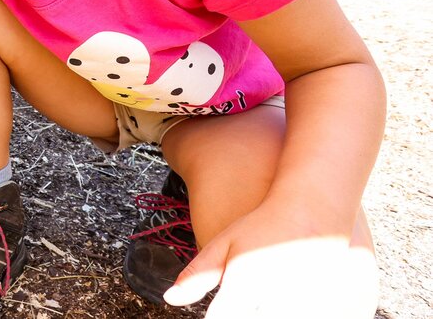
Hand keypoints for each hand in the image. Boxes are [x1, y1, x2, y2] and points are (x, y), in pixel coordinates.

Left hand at [165, 203, 364, 317]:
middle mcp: (280, 298)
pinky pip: (334, 317)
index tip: (220, 312)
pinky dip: (319, 311)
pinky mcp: (343, 306)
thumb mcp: (225, 244)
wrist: (316, 206)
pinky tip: (302, 299)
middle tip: (252, 296)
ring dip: (277, 310)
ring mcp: (314, 304)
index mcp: (247, 285)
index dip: (220, 317)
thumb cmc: (264, 226)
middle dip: (252, 311)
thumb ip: (198, 274)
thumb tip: (170, 299)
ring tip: (271, 294)